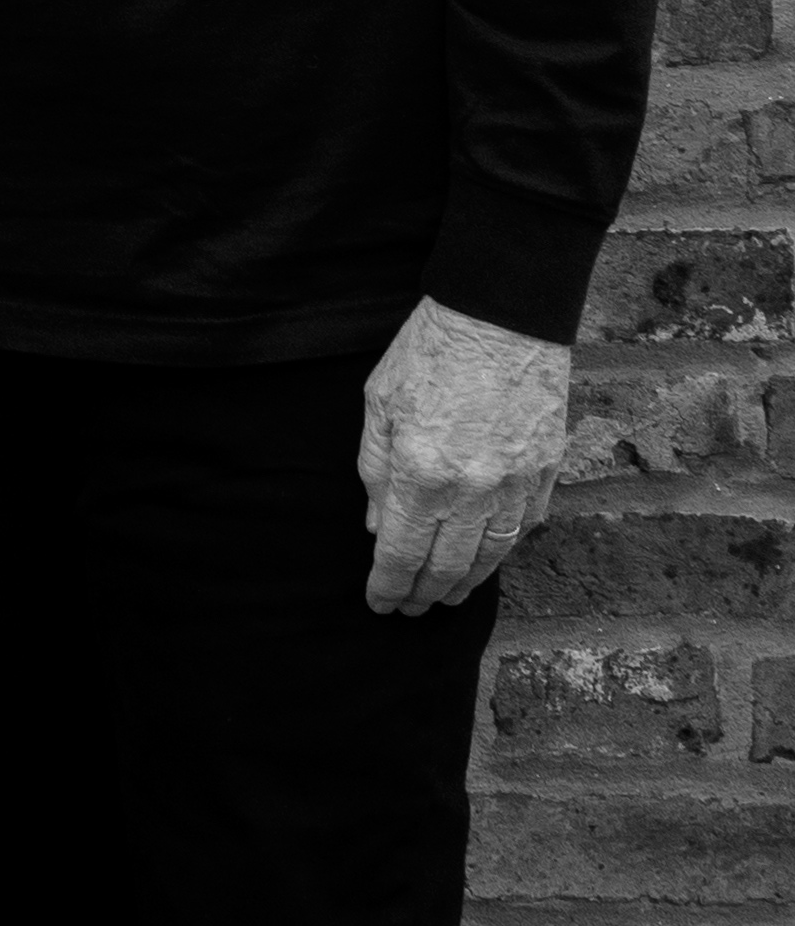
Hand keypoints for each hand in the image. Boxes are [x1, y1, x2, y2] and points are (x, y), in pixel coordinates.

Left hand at [360, 294, 568, 616]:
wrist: (501, 316)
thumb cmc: (429, 352)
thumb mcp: (380, 405)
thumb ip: (376, 471)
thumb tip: (379, 527)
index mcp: (423, 473)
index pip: (403, 554)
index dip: (389, 586)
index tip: (379, 604)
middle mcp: (475, 489)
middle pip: (448, 565)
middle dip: (425, 594)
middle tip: (409, 609)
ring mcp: (517, 483)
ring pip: (492, 555)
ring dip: (467, 583)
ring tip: (447, 597)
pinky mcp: (548, 470)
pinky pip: (526, 526)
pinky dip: (504, 551)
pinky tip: (487, 559)